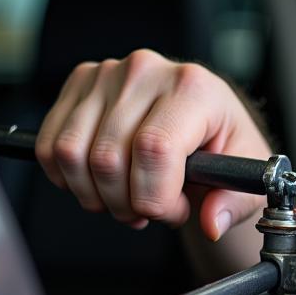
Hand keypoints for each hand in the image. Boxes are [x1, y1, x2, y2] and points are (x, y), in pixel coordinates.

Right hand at [35, 49, 270, 242]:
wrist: (204, 121)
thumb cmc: (223, 145)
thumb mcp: (243, 176)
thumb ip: (232, 203)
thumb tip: (212, 222)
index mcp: (194, 87)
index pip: (154, 148)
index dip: (155, 197)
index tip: (170, 211)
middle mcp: (148, 71)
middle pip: (108, 158)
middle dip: (126, 204)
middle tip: (150, 209)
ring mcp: (108, 73)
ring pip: (72, 154)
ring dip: (95, 195)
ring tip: (126, 197)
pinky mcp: (80, 82)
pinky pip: (52, 145)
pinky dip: (69, 178)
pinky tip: (100, 182)